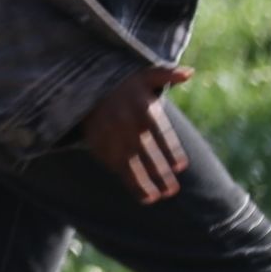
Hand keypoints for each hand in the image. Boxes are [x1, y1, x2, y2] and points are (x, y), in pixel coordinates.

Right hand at [79, 63, 193, 204]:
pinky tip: (135, 189)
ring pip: (129, 163)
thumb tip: (190, 73)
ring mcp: (110, 135)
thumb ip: (167, 74)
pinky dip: (123, 176)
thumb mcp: (143, 73)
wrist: (81, 81)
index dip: (171, 152)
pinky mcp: (96, 141)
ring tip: (154, 198)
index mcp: (144, 109)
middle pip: (148, 154)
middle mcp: (128, 124)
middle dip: (160, 174)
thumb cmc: (119, 80)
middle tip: (172, 191)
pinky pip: (111, 162)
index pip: (163, 135)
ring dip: (141, 183)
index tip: (179, 167)